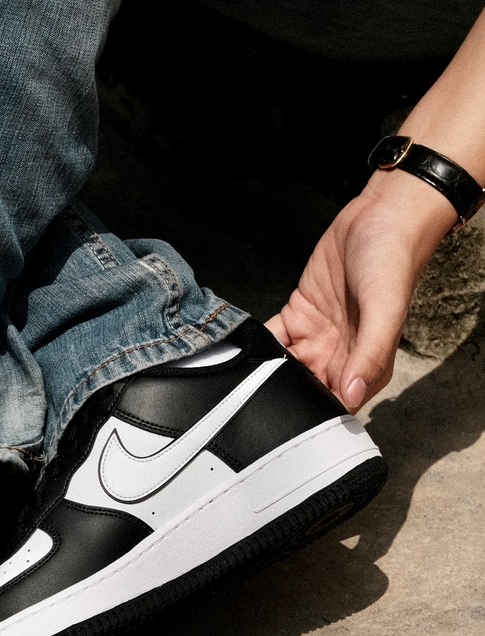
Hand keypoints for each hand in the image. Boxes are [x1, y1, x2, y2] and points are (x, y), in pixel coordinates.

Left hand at [267, 171, 453, 411]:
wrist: (377, 219)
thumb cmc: (391, 264)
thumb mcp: (385, 311)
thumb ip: (370, 355)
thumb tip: (352, 395)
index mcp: (365, 365)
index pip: (337, 404)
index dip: (314, 413)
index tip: (289, 416)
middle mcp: (339, 356)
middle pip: (305, 389)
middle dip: (282, 395)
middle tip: (256, 397)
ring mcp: (316, 337)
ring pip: (284, 367)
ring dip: (265, 372)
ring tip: (244, 377)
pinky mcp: (298, 316)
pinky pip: (273, 338)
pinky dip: (257, 346)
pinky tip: (243, 350)